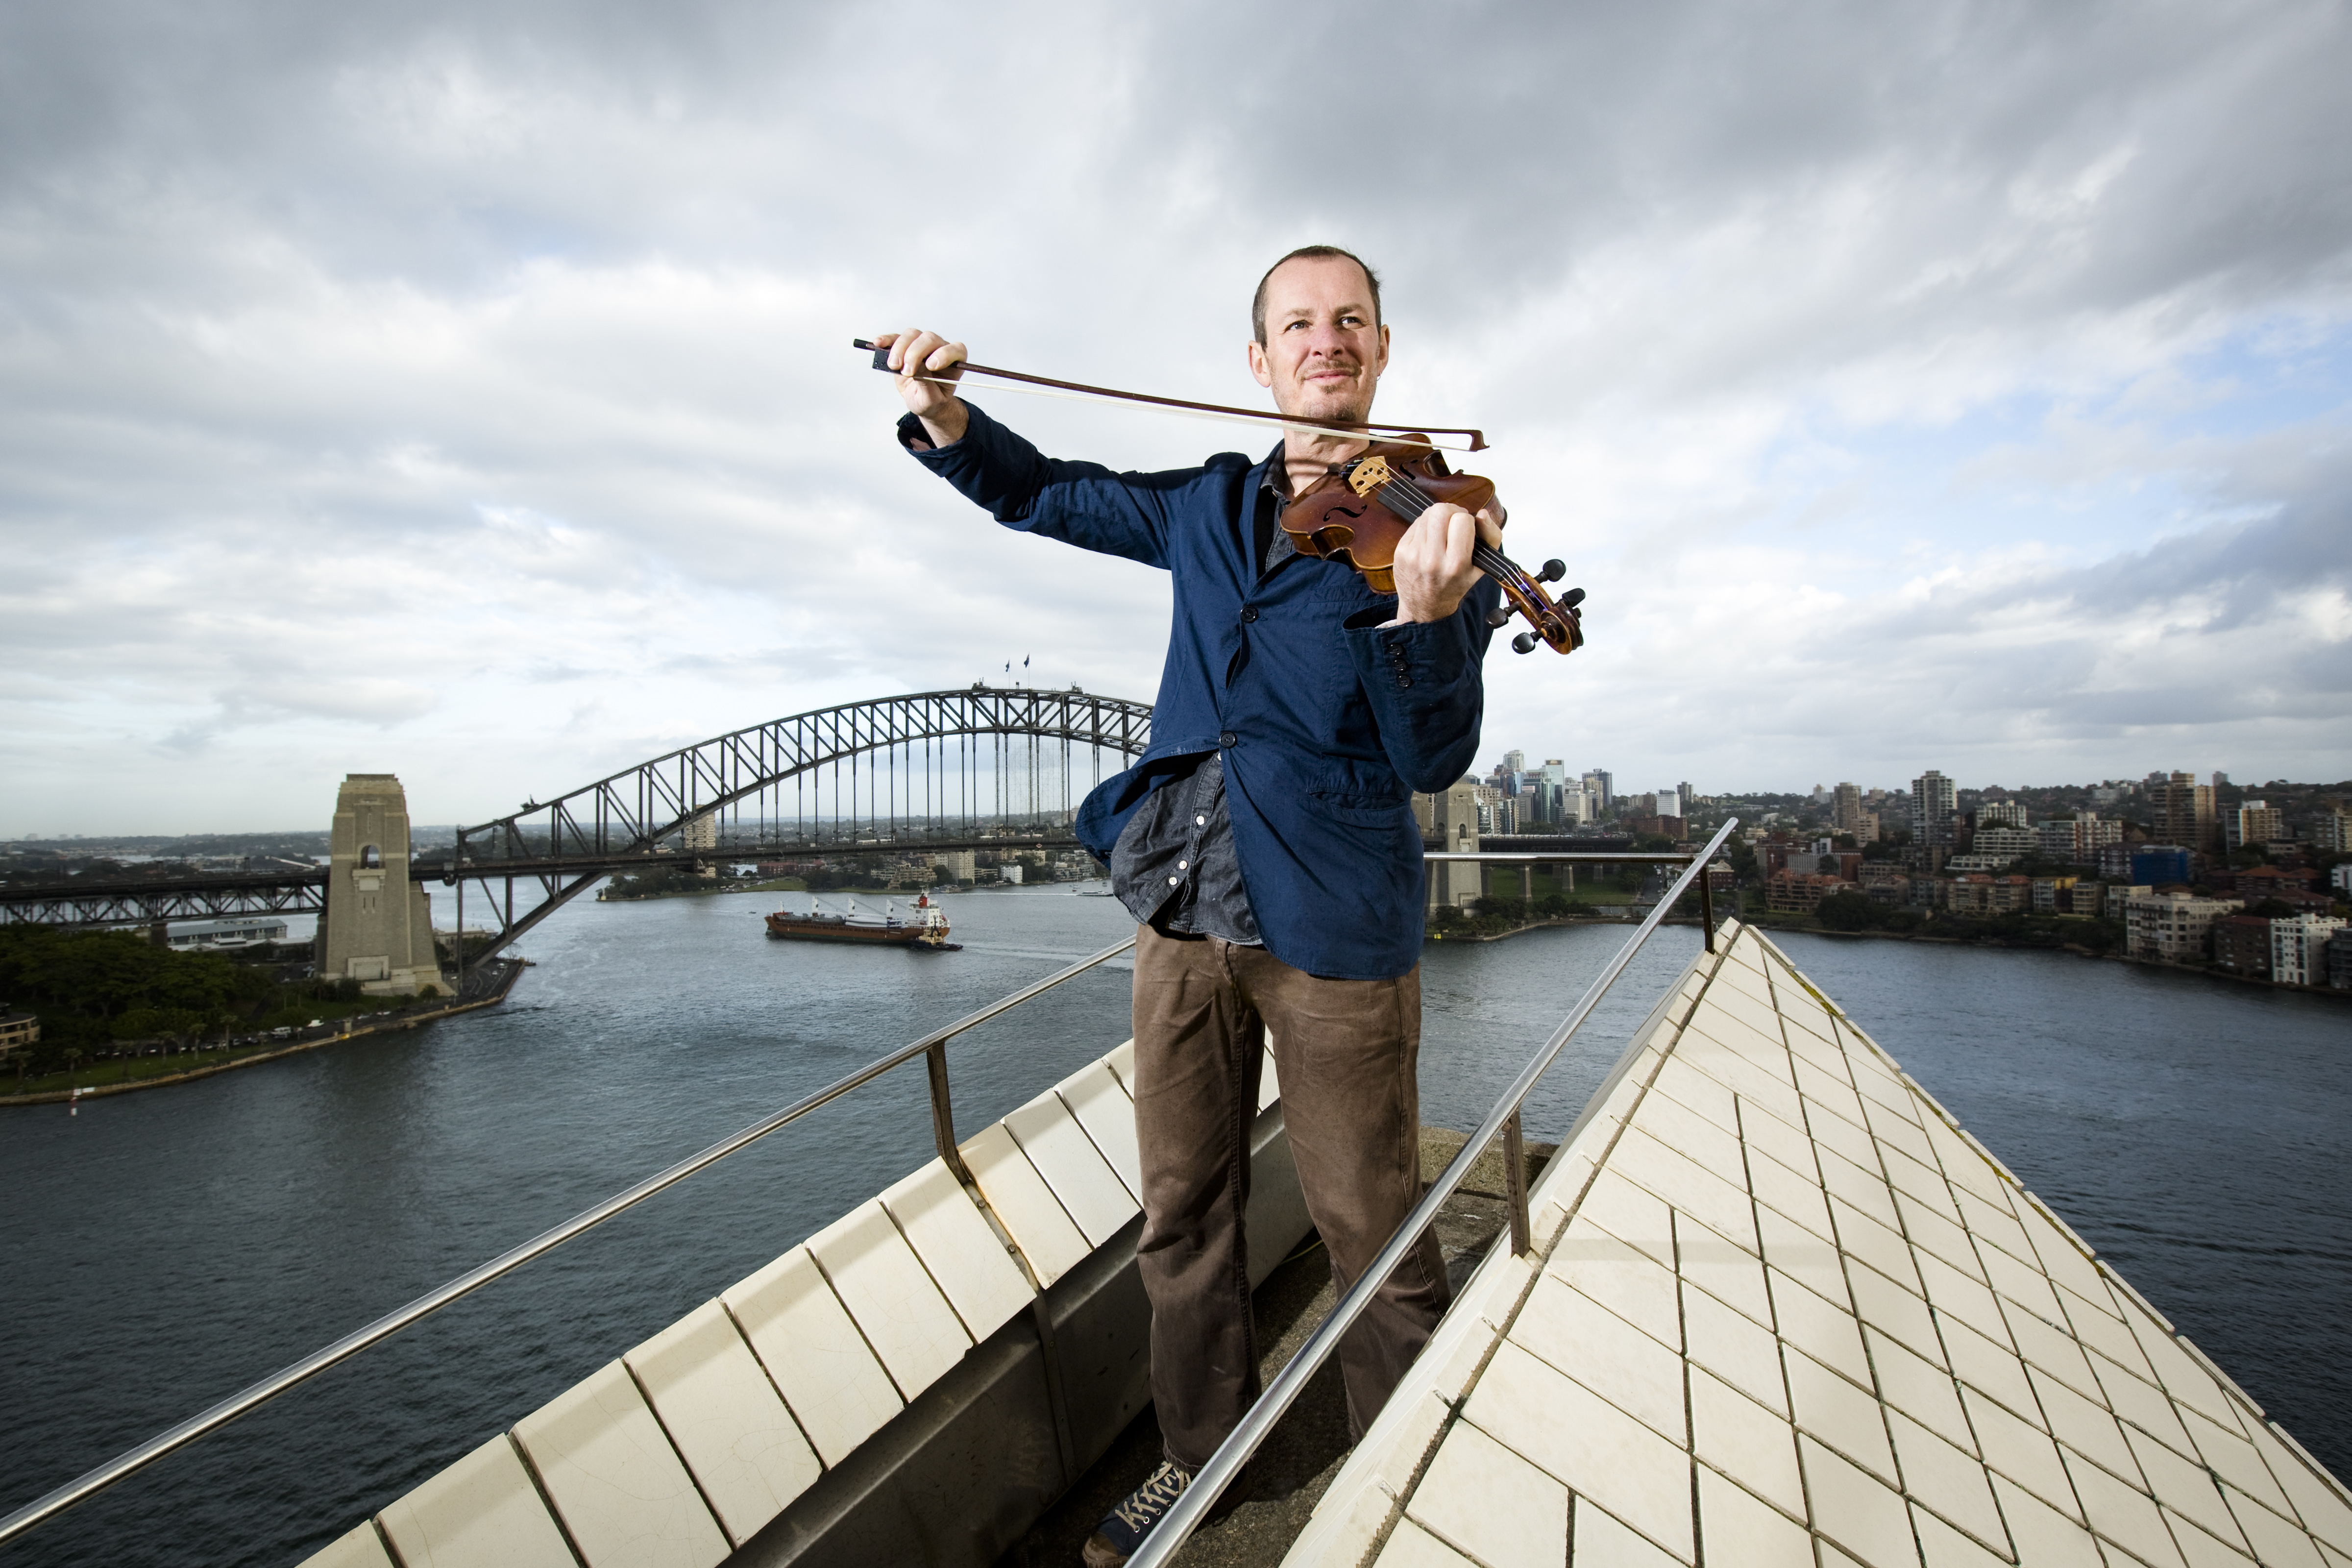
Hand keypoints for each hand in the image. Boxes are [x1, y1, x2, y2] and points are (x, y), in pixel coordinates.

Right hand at [872, 328, 969, 445]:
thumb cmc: (932, 400)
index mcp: (954, 362)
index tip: (931, 366)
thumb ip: (927, 384)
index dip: (944, 354)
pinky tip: (878, 343)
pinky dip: (887, 340)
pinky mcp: (905, 346)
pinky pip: (896, 337)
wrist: (922, 401)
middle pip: (929, 339)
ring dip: (900, 349)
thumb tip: (918, 367)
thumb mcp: (931, 399)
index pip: (955, 350)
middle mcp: (939, 349)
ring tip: (894, 366)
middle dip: (916, 353)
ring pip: (912, 335)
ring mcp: (922, 345)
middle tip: (907, 371)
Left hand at [1392, 502, 1500, 622]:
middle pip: (1441, 511)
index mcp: (1455, 564)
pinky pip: (1416, 523)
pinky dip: (1425, 526)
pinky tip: (1430, 538)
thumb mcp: (1481, 566)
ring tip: (1443, 530)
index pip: (1462, 520)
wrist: (1425, 606)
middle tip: (1454, 522)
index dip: (1467, 519)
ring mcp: (1413, 555)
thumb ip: (1491, 537)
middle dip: (1451, 511)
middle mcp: (1432, 560)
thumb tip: (1483, 513)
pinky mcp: (1401, 551)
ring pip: (1427, 514)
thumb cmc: (1455, 585)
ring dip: (1438, 517)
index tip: (1467, 527)